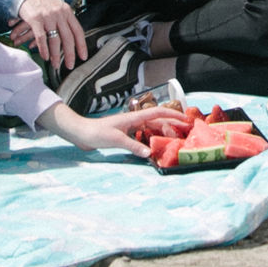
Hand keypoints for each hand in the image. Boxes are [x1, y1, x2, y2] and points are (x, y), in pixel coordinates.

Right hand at [11, 0, 87, 69]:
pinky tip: (45, 57)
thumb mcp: (58, 8)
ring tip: (56, 64)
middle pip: (68, 38)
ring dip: (55, 55)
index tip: (83, 57)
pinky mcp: (35, 20)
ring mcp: (47, 17)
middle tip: (70, 65)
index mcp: (67, 12)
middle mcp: (59, 14)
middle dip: (70, 54)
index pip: (78, 31)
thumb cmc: (43, 2)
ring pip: (55, 40)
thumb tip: (72, 38)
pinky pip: (41, 38)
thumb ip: (65, 20)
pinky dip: (44, 49)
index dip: (82, 45)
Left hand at [41, 104, 175, 152]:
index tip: (186, 119)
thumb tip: (149, 153)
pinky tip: (156, 146)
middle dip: (172, 125)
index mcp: (134, 118)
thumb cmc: (96, 132)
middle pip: (158, 121)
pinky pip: (143, 136)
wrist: (81, 133)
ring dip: (163, 132)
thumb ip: (133, 146)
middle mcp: (134, 121)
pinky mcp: (125, 135)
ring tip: (175, 140)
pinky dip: (152, 139)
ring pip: (152, 128)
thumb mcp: (116, 139)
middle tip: (185, 133)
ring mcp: (130, 128)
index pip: (158, 113)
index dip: (173, 115)